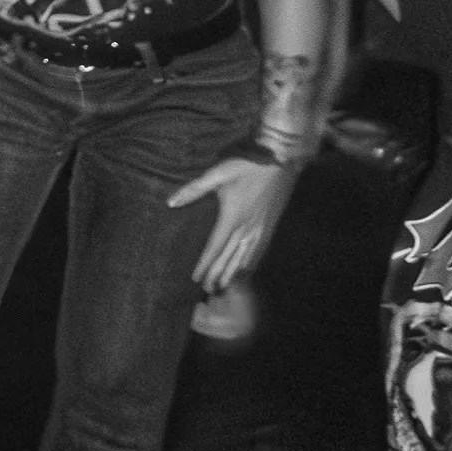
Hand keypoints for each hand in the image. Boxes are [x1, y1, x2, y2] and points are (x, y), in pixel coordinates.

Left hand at [168, 153, 299, 290]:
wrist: (280, 161)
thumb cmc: (245, 165)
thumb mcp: (216, 174)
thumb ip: (194, 189)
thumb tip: (171, 202)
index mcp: (232, 217)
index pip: (214, 247)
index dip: (205, 264)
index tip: (196, 278)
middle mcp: (247, 227)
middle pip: (229, 257)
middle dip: (218, 274)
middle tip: (208, 289)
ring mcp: (260, 228)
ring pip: (245, 257)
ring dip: (234, 272)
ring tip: (224, 286)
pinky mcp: (269, 225)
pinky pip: (258, 250)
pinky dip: (250, 262)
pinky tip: (246, 269)